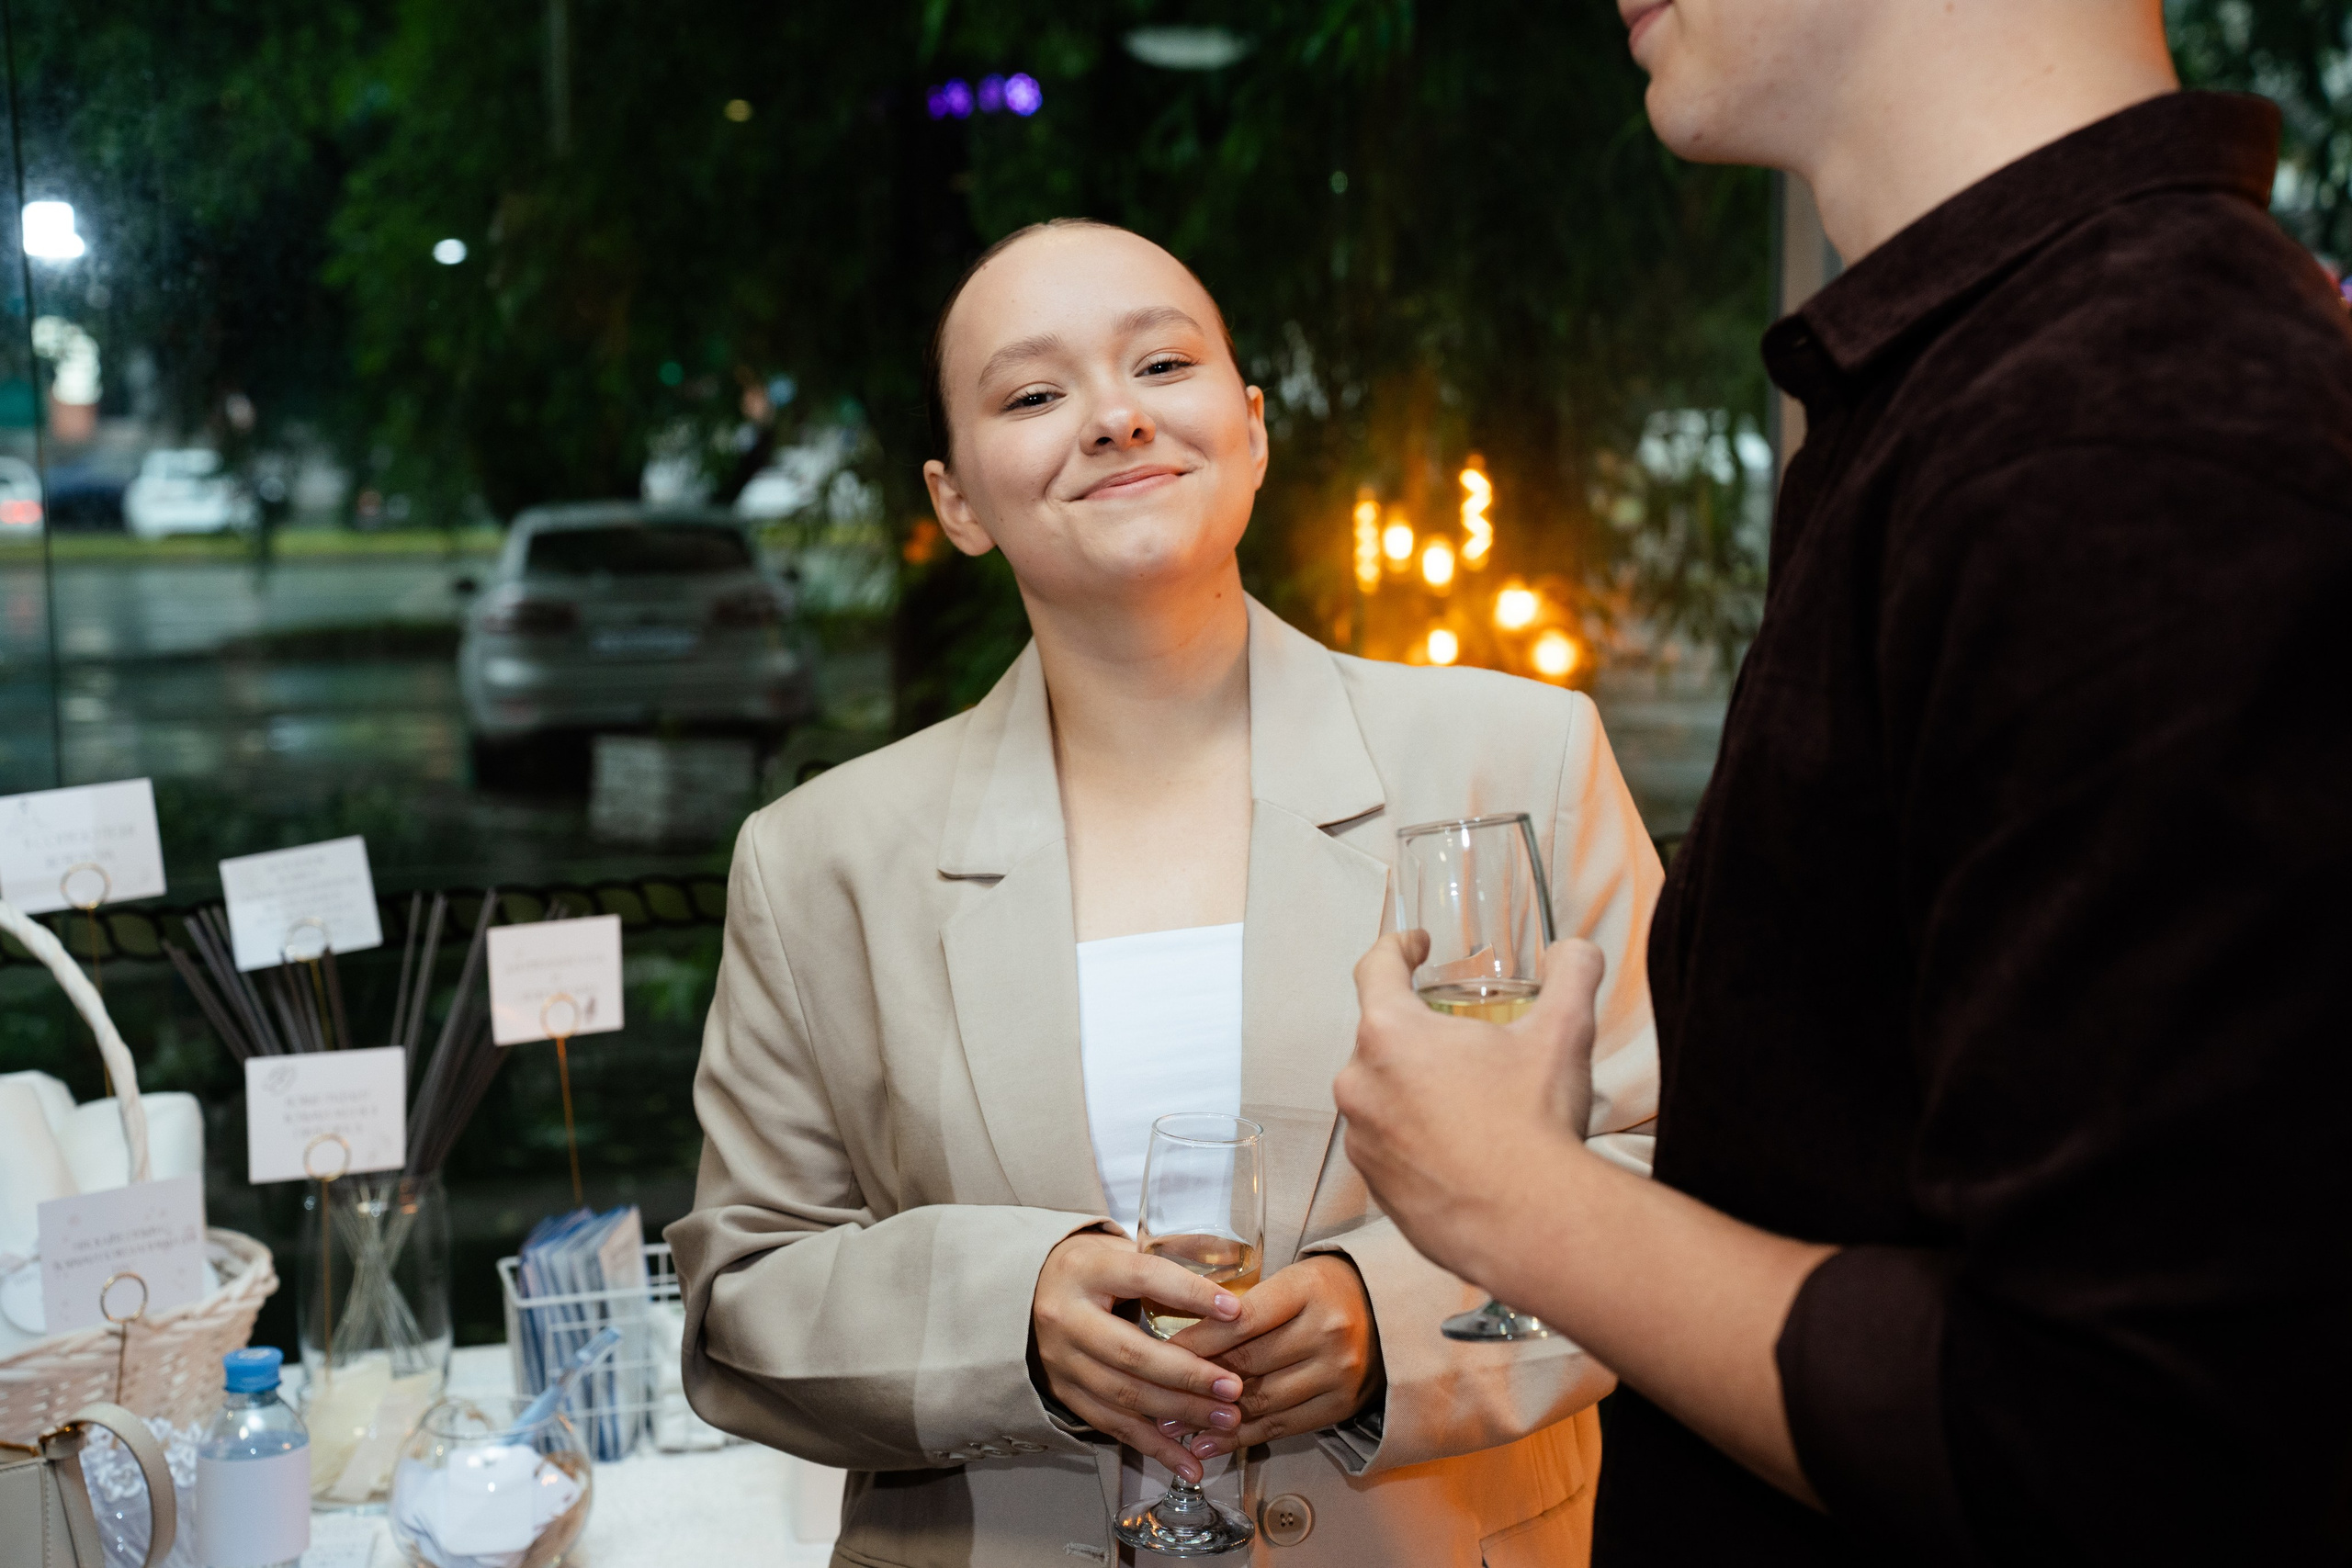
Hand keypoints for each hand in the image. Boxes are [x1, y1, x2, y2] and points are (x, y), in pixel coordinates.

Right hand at [1031, 1230, 1245, 1478]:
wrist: (1028, 1294)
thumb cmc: (1092, 1269)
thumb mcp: (1119, 1249)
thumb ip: (1168, 1261)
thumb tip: (1232, 1274)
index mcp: (1086, 1270)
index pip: (1142, 1278)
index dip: (1190, 1294)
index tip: (1235, 1311)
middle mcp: (1067, 1318)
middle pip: (1131, 1352)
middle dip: (1188, 1374)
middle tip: (1233, 1387)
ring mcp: (1063, 1362)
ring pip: (1124, 1396)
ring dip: (1179, 1413)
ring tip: (1226, 1420)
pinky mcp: (1066, 1394)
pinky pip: (1113, 1426)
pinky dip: (1155, 1447)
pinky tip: (1189, 1464)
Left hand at [1171, 1254, 1383, 1459]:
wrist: (1386, 1312)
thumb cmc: (1322, 1291)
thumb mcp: (1287, 1280)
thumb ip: (1242, 1307)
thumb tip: (1180, 1337)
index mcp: (1307, 1290)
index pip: (1243, 1319)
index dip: (1198, 1340)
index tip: (1160, 1353)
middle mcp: (1326, 1331)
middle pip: (1249, 1363)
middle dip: (1195, 1382)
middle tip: (1154, 1395)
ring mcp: (1337, 1372)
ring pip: (1261, 1400)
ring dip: (1212, 1417)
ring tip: (1172, 1426)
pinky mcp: (1340, 1405)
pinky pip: (1282, 1426)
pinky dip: (1242, 1437)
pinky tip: (1210, 1442)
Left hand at [1332, 933, 1603, 1289]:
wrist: (1532, 1226)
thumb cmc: (1535, 1125)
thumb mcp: (1564, 1031)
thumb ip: (1572, 974)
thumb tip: (1576, 950)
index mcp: (1390, 1034)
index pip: (1376, 968)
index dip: (1398, 948)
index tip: (1416, 948)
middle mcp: (1360, 1084)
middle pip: (1382, 1038)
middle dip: (1422, 1035)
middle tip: (1469, 1044)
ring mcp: (1363, 1142)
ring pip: (1385, 1096)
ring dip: (1418, 1091)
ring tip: (1474, 1105)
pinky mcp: (1376, 1189)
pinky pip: (1391, 1149)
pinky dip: (1420, 1141)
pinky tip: (1466, 1152)